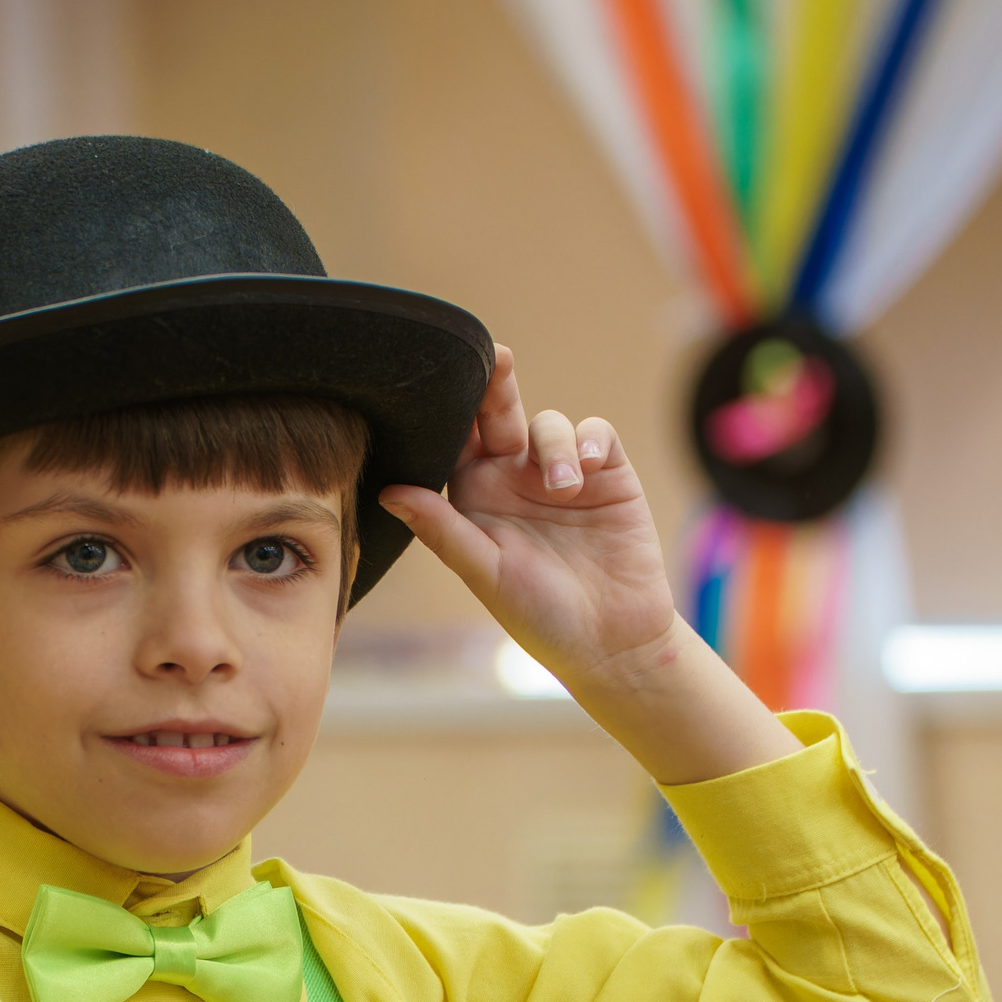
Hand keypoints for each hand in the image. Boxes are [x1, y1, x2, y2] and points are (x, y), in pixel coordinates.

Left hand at [380, 345, 677, 694]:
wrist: (613, 642)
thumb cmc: (539, 616)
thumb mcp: (485, 572)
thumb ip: (442, 529)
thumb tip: (388, 491)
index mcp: (474, 497)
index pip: (455, 441)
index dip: (449, 409)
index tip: (440, 379)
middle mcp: (513, 479)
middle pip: (498, 415)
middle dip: (496, 385)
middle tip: (497, 359)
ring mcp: (562, 474)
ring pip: (548, 425)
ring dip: (554, 444)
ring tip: (564, 486)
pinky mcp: (608, 475)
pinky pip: (595, 434)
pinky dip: (590, 441)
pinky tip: (588, 468)